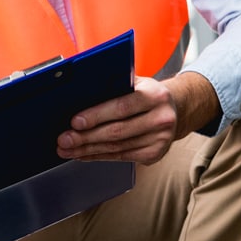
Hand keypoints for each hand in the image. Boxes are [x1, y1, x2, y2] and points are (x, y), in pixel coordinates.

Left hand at [56, 71, 219, 164]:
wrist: (176, 110)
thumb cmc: (147, 94)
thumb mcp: (137, 83)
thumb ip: (116, 85)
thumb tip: (81, 90)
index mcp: (155, 95)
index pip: (122, 107)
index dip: (97, 115)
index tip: (75, 122)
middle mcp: (161, 118)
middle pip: (117, 131)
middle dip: (86, 137)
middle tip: (64, 139)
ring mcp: (160, 140)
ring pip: (117, 148)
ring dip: (88, 150)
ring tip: (67, 149)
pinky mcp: (155, 155)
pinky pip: (121, 157)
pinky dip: (99, 156)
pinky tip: (84, 154)